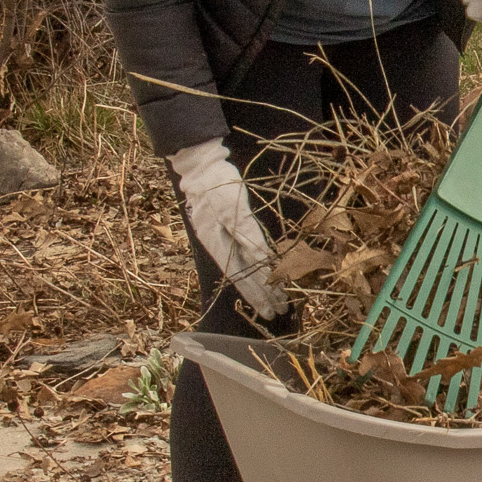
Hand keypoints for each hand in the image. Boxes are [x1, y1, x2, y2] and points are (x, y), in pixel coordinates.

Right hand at [169, 139, 287, 320]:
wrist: (202, 168)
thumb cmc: (219, 185)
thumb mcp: (234, 207)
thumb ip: (247, 233)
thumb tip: (260, 258)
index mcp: (218, 243)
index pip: (243, 275)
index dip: (259, 292)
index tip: (275, 306)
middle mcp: (219, 247)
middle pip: (243, 278)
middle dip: (261, 297)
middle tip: (279, 312)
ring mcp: (220, 242)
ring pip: (242, 272)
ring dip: (259, 288)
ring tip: (274, 304)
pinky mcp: (225, 235)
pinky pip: (240, 260)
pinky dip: (252, 273)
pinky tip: (262, 280)